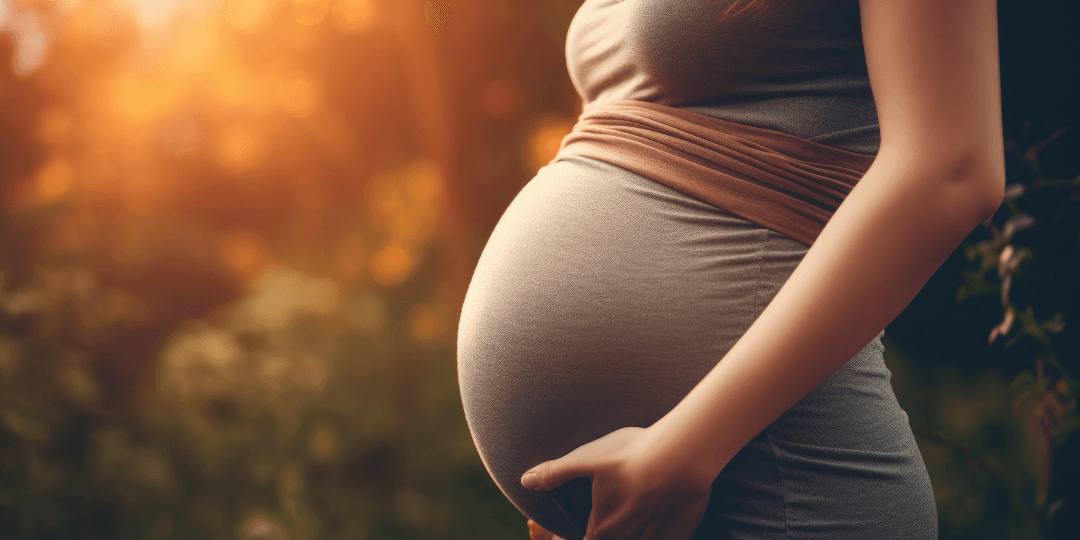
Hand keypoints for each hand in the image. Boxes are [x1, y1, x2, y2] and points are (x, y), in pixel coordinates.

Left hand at [520, 426, 712, 539]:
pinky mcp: (679, 534)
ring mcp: (654, 539)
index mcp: (602, 528)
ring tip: (630, 514)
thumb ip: (555, 473)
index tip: (565, 536)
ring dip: (630, 532)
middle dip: (603, 533)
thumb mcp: (587, 459)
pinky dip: (655, 533)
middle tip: (604, 521)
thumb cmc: (632, 455)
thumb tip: (525, 481)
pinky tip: (656, 519)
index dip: (569, 539)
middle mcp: (627, 539)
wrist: (682, 455)